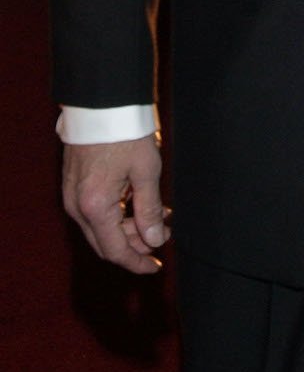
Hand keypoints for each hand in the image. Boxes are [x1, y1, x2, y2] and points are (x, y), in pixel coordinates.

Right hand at [62, 135, 168, 274]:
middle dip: (136, 245)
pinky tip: (140, 203)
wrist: (101, 104)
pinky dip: (118, 214)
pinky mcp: (74, 185)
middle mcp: (77, 207)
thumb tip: (154, 240)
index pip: (115, 250)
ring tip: (161, 214)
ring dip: (129, 228)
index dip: (137, 262)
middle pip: (106, 243)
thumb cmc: (125, 133)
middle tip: (164, 234)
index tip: (156, 267)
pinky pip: (95, 212)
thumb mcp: (146, 172)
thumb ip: (150, 209)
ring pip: (101, 228)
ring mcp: (72, 196)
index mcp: (95, 207)